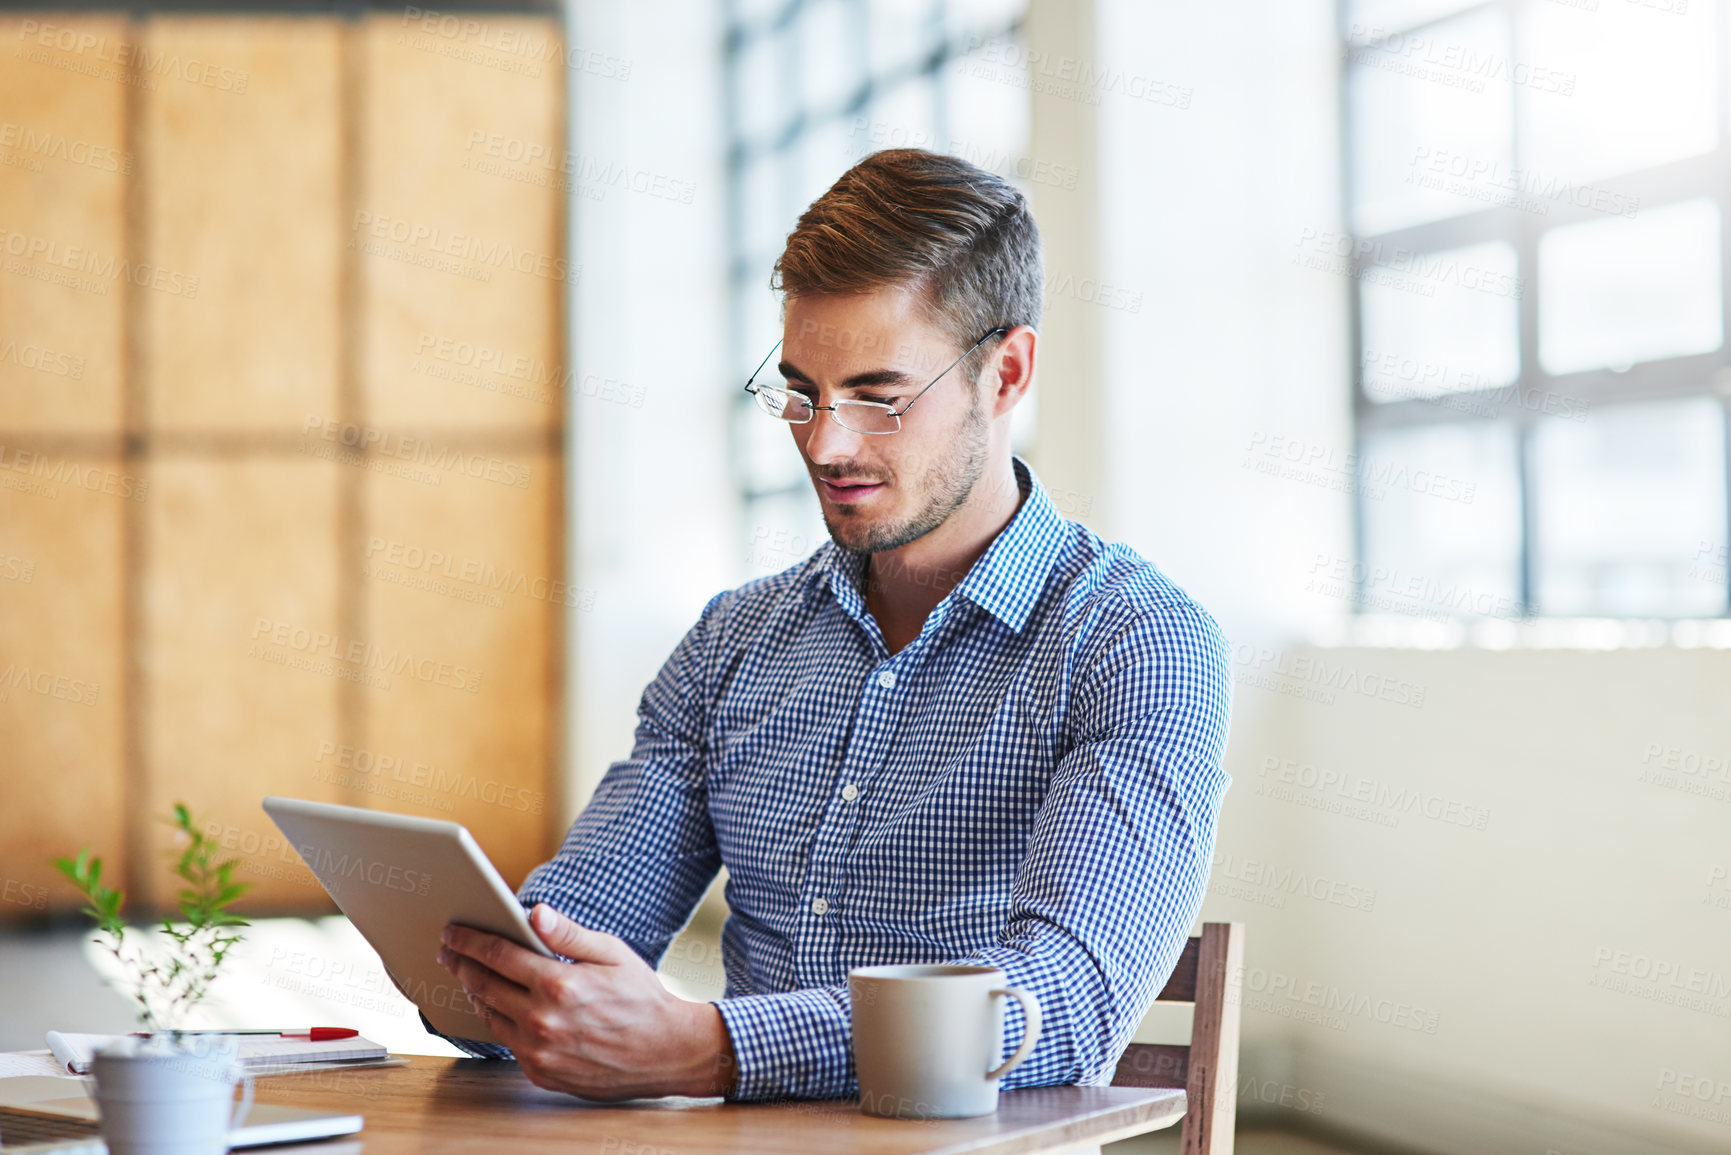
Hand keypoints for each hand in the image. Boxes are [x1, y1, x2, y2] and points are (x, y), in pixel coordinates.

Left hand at [436, 904, 735, 1099]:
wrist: (666, 1052)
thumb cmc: (642, 998)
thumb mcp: (612, 954)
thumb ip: (568, 934)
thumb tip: (535, 912)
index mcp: (558, 984)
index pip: (498, 955)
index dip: (470, 941)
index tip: (452, 931)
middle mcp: (542, 1021)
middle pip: (483, 985)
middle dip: (461, 964)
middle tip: (448, 951)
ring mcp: (539, 1052)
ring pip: (489, 1016)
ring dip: (473, 993)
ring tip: (468, 976)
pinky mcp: (541, 1072)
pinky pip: (506, 1042)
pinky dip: (497, 1020)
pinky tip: (497, 1006)